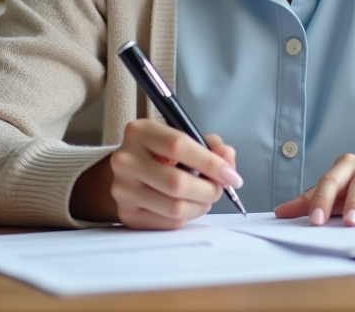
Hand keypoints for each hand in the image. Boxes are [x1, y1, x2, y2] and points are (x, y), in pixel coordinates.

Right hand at [86, 119, 241, 229]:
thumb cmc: (162, 154)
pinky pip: (168, 222)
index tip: (231, 176)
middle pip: (177, 182)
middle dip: (208, 190)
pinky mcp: (127, 214)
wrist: (128, 173)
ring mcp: (123, 189)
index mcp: (141, 132)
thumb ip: (211, 145)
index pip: (179, 146)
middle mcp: (126, 160)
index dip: (210, 163)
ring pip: (174, 207)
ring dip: (200, 206)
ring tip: (204, 199)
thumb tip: (227, 162)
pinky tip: (186, 206)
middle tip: (218, 190)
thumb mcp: (184, 138)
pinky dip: (186, 217)